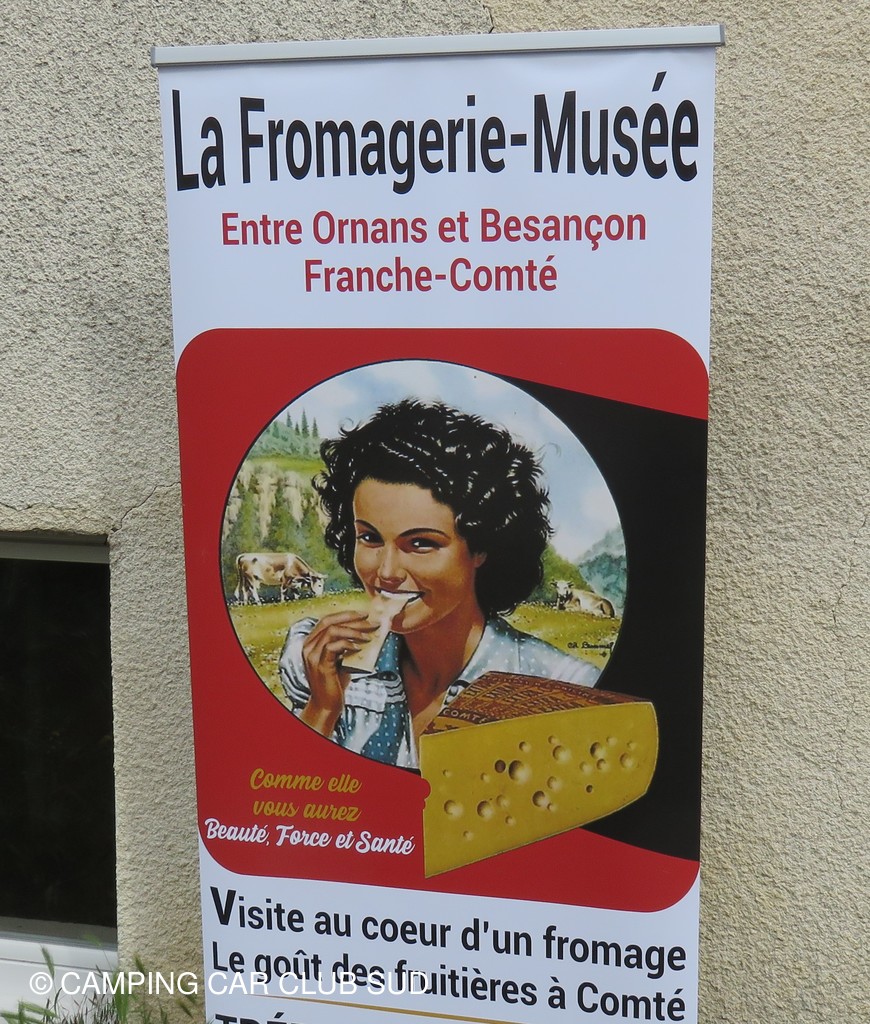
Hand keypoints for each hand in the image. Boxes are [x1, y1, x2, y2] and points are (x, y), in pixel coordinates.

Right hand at [298, 611, 376, 735]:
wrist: (327, 704)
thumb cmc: (335, 682)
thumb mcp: (342, 659)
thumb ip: (349, 645)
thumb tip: (369, 632)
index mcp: (311, 642)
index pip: (328, 620)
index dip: (346, 614)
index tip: (364, 614)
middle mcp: (308, 646)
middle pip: (329, 621)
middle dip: (352, 619)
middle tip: (371, 620)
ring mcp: (312, 655)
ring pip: (332, 631)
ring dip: (354, 631)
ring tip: (369, 635)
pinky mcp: (319, 665)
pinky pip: (333, 646)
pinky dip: (348, 644)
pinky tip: (359, 648)